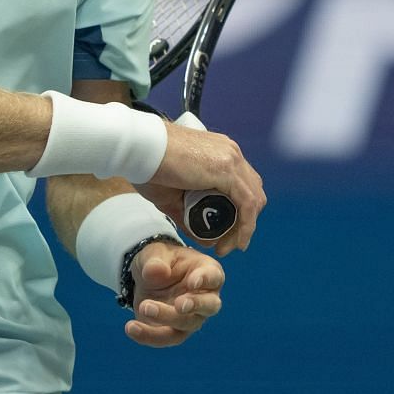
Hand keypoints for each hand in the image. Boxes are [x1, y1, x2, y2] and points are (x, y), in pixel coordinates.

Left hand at [124, 241, 223, 347]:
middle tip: (179, 304)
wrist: (147, 278)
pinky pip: (165, 338)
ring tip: (144, 307)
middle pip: (209, 306)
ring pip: (186, 325)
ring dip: (166, 319)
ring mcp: (192, 318)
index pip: (213, 277)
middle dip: (195, 306)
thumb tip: (156, 271)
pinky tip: (131, 327)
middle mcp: (206, 298)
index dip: (205, 280)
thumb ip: (156, 260)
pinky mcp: (174, 331)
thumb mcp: (154, 252)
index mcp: (207, 271)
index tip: (192, 282)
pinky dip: (148, 335)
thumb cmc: (160, 260)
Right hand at [147, 123, 265, 253]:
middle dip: (245, 221)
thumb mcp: (172, 197)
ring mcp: (231, 158)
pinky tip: (237, 241)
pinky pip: (247, 202)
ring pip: (254, 199)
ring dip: (245, 227)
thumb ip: (189, 216)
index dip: (241, 212)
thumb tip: (208, 240)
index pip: (244, 185)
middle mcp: (231, 153)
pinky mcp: (226, 168)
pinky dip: (246, 225)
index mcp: (220, 153)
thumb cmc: (148, 167)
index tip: (226, 234)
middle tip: (227, 243)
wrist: (139, 147)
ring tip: (227, 246)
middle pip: (253, 192)